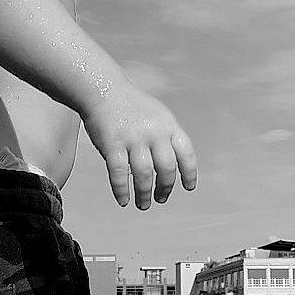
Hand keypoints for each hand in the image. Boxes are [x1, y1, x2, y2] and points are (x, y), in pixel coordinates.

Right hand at [84, 86, 198, 208]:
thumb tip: (174, 168)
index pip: (186, 153)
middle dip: (165, 188)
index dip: (190, 173)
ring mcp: (133, 138)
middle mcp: (154, 132)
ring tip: (143, 205)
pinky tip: (123, 200)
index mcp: (169, 126)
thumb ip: (167, 137)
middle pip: (167, 168)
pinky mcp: (112, 143)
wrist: (104, 89)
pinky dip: (122, 190)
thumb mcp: (159, 116)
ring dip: (144, 194)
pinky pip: (119, 173)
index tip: (188, 187)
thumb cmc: (132, 107)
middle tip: (161, 198)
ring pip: (144, 174)